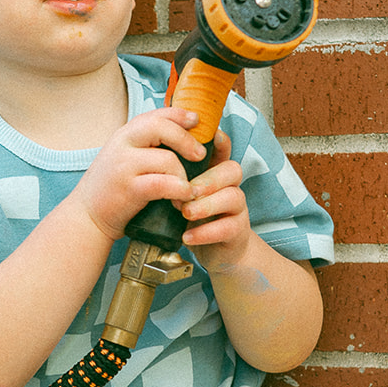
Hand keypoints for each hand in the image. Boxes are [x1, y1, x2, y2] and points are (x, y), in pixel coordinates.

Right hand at [70, 107, 208, 240]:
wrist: (86, 216)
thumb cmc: (111, 187)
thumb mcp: (123, 157)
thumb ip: (144, 144)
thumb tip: (181, 134)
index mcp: (124, 134)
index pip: (155, 114)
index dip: (179, 114)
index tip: (197, 120)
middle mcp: (122, 144)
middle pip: (161, 127)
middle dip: (186, 140)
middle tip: (200, 155)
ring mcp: (123, 166)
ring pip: (167, 159)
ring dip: (184, 176)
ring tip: (188, 190)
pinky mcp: (128, 189)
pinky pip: (163, 184)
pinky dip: (178, 190)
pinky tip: (182, 198)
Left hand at [176, 131, 252, 273]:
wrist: (212, 250)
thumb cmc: (192, 216)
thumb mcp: (180, 192)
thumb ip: (173, 175)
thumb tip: (150, 156)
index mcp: (215, 171)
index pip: (223, 148)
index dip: (218, 140)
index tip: (210, 136)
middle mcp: (230, 185)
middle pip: (232, 170)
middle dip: (208, 179)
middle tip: (187, 190)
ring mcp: (237, 208)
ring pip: (233, 196)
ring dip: (206, 205)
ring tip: (185, 213)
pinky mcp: (237, 230)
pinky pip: (228, 227)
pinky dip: (205, 232)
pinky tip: (187, 236)